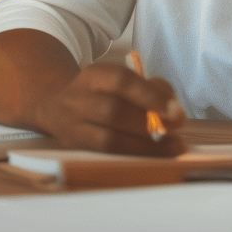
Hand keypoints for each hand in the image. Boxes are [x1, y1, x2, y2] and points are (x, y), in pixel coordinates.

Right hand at [29, 64, 186, 155]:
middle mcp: (78, 100)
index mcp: (93, 76)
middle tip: (178, 125)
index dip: (148, 94)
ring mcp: (74, 127)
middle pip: (112, 110)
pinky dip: (135, 155)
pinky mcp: (76, 148)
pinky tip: (156, 155)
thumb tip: (171, 108)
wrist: (54, 106)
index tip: (173, 107)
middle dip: (149, 120)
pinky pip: (107, 155)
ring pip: (109, 139)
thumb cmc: (100, 92)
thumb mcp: (118, 79)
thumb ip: (148, 87)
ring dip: (146, 145)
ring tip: (173, 146)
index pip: (120, 80)